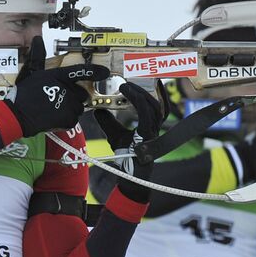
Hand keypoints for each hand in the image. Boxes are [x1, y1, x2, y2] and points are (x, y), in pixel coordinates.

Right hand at [7, 36, 108, 136]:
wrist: (18, 115)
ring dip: (70, 107)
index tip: (104, 72)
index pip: (81, 72)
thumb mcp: (31, 72)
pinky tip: (54, 116)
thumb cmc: (24, 94)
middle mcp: (67, 89)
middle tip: (58, 98)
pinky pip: (74, 118)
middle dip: (74, 96)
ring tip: (54, 107)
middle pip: (81, 92)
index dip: (95, 72)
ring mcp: (69, 105)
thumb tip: (37, 39)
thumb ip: (38, 56)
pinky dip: (67, 118)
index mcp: (59, 76)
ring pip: (79, 106)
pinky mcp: (69, 118)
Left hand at [93, 82, 163, 202]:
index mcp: (150, 126)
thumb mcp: (115, 135)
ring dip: (140, 93)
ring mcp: (153, 132)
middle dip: (147, 88)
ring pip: (153, 106)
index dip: (156, 92)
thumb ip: (108, 122)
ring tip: (127, 85)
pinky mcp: (148, 136)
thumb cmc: (126, 157)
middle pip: (157, 103)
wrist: (130, 177)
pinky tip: (127, 93)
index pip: (157, 106)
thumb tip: (98, 109)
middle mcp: (155, 128)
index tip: (147, 80)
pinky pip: (146, 114)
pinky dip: (138, 101)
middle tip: (132, 78)